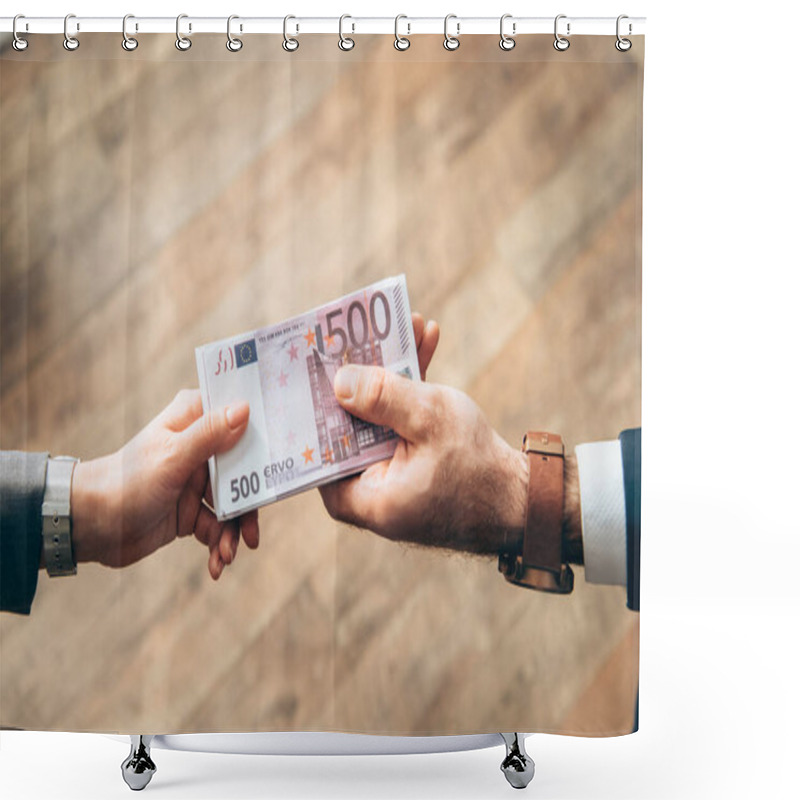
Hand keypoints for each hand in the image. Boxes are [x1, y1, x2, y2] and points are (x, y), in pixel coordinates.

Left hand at [68, 390, 259, 579]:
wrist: (90, 526)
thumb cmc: (126, 481)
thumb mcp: (173, 458)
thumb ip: (210, 435)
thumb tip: (246, 408)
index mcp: (194, 421)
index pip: (239, 417)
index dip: (264, 433)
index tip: (287, 452)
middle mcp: (200, 447)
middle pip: (246, 469)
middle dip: (251, 505)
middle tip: (253, 530)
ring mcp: (197, 481)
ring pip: (235, 504)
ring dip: (234, 532)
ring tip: (227, 556)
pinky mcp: (192, 511)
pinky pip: (219, 528)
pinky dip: (220, 546)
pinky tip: (216, 565)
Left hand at [319, 322, 530, 554]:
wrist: (525, 499)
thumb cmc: (478, 469)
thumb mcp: (428, 421)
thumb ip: (382, 398)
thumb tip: (339, 381)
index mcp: (361, 496)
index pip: (318, 448)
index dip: (316, 403)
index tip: (317, 360)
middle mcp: (368, 490)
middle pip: (350, 425)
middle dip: (362, 375)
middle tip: (359, 332)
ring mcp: (391, 476)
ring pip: (379, 418)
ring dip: (393, 373)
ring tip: (406, 325)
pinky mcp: (412, 464)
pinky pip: (402, 423)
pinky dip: (413, 390)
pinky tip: (427, 343)